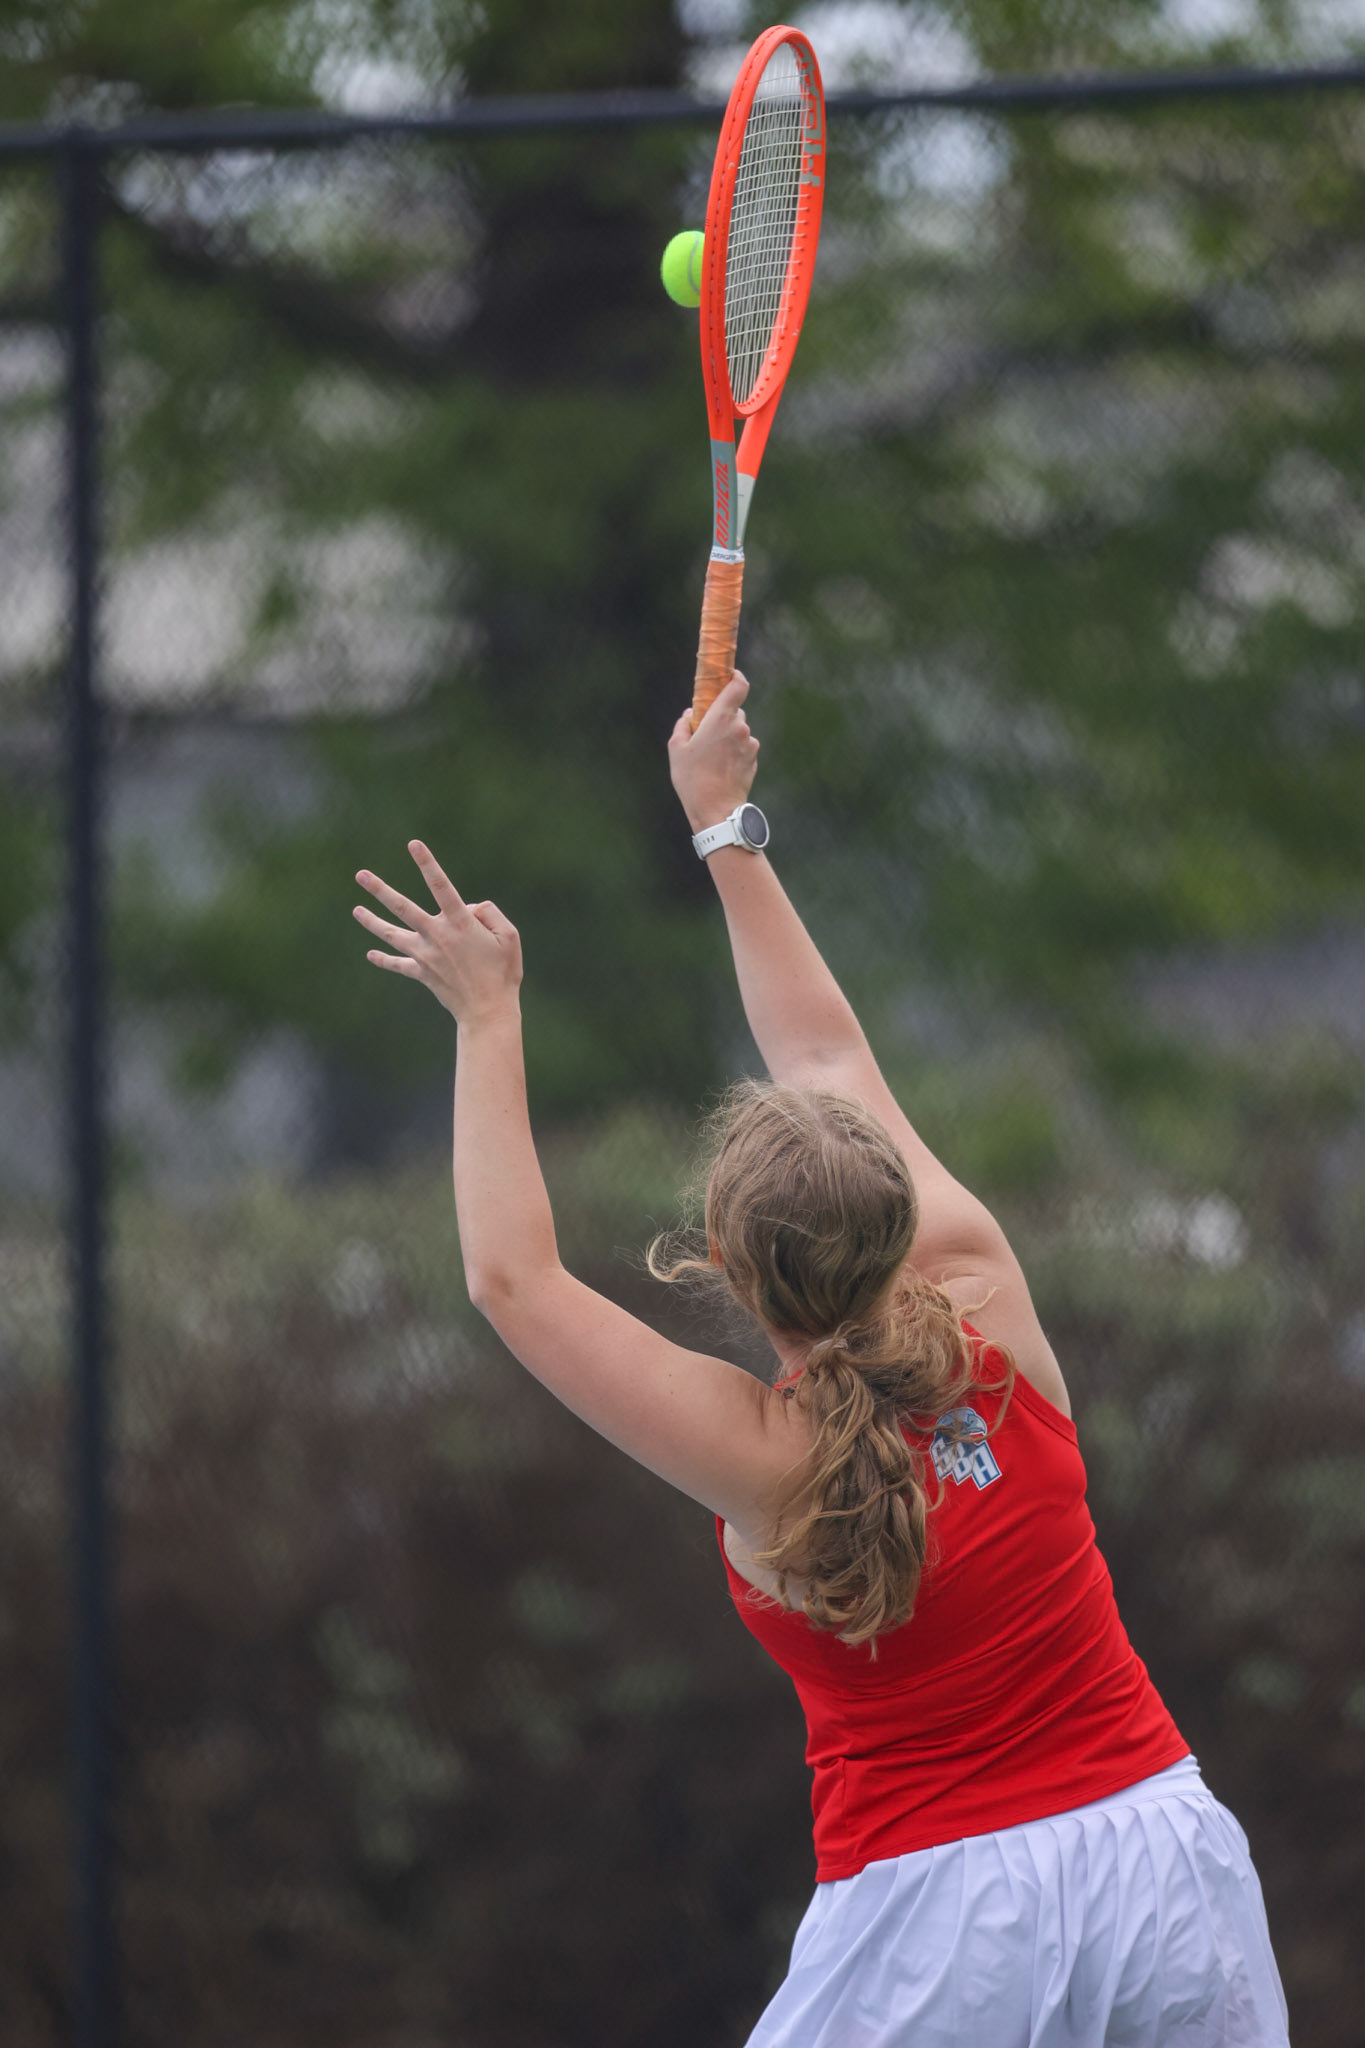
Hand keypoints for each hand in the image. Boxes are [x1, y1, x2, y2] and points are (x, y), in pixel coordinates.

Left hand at [354, 841, 521, 1024]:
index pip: (441, 886)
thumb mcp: (510, 936)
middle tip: (360, 875)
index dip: (427, 864)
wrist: (488, 1011)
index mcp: (460, 923)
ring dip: (372, 922)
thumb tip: (469, 907)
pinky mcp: (422, 973)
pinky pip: (399, 965)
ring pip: (392, 935)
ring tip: (356, 910)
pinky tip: (370, 954)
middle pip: (402, 908)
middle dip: (380, 890)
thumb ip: (490, 913)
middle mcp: (437, 936)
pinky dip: (384, 960)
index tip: (414, 844)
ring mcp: (426, 955)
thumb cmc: (503, 972)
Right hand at [668, 672, 759, 833]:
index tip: (729, 676)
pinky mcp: (754, 760)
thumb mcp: (676, 749)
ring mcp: (750, 745)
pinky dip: (734, 753)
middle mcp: (740, 728)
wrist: (716, 810)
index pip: (739, 686)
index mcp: (721, 719)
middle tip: (706, 733)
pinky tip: (720, 768)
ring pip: (739, 732)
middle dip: (722, 718)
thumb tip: (689, 714)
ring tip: (711, 758)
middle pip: (735, 712)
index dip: (736, 677)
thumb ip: (682, 725)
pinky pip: (743, 748)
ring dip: (728, 738)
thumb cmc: (692, 779)